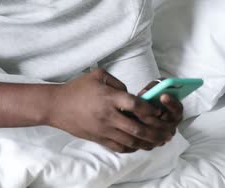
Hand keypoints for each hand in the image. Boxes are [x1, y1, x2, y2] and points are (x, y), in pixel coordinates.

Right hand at [48, 69, 176, 152]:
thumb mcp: (98, 75)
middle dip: (155, 132)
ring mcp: (103, 129)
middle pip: (137, 128)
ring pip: (131, 141)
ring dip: (147, 142)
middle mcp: (108, 115)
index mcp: (109, 98)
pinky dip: (132, 148)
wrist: (57, 105)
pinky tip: (140, 145)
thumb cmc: (77, 88)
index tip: (159, 110)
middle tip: (167, 132)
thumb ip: (118, 83)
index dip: (151, 109)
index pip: (136, 105)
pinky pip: (119, 147)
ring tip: (159, 141)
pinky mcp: (98, 138)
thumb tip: (131, 94)